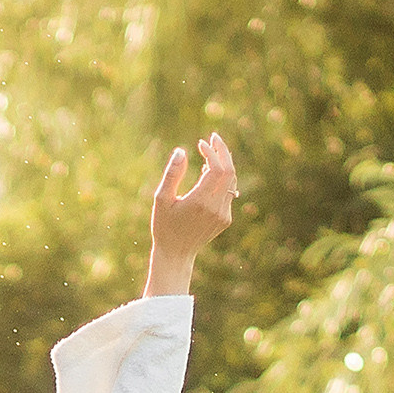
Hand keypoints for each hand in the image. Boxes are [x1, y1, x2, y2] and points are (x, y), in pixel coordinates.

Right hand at [144, 132, 236, 296]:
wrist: (176, 254)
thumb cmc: (164, 225)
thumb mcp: (161, 199)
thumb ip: (172, 174)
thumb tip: (182, 151)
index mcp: (200, 202)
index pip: (216, 168)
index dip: (212, 152)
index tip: (201, 143)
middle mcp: (215, 208)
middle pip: (229, 171)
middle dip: (223, 152)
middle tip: (214, 138)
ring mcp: (223, 215)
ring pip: (232, 181)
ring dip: (224, 164)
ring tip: (212, 152)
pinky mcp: (226, 219)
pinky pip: (229, 192)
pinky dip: (223, 179)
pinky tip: (210, 174)